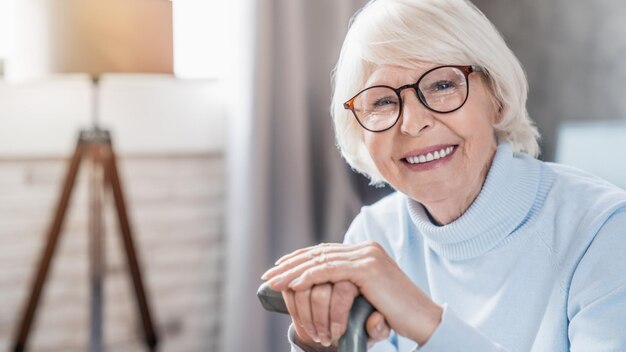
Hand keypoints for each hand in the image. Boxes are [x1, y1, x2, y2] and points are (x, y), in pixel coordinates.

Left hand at [262, 242, 442, 345]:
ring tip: (274, 281)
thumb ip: (349, 285)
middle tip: (269, 274)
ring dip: (293, 271)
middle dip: (291, 264)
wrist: (422, 319)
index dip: (300, 258)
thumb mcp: (367, 294)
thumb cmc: (395, 313)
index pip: (325, 251)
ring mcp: (367, 256)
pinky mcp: (367, 269)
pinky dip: (308, 277)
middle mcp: (366, 248)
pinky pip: (329, 271)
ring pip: (320, 261)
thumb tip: (323, 287)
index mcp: (366, 251)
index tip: (279, 268)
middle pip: (319, 253)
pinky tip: (292, 284)